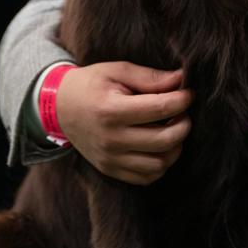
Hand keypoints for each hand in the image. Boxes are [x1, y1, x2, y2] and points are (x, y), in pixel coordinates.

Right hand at [55, 61, 192, 184]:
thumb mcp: (117, 71)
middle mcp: (111, 139)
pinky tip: (159, 146)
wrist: (60, 108)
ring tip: (172, 129)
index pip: (160, 108)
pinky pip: (146, 177)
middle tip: (183, 113)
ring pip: (159, 164)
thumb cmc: (91, 84)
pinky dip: (160, 164)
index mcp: (111, 110)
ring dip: (174, 147)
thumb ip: (149, 77)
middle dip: (183, 125)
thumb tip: (181, 79)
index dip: (182, 100)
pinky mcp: (110, 170)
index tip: (188, 93)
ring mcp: (110, 159)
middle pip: (164, 139)